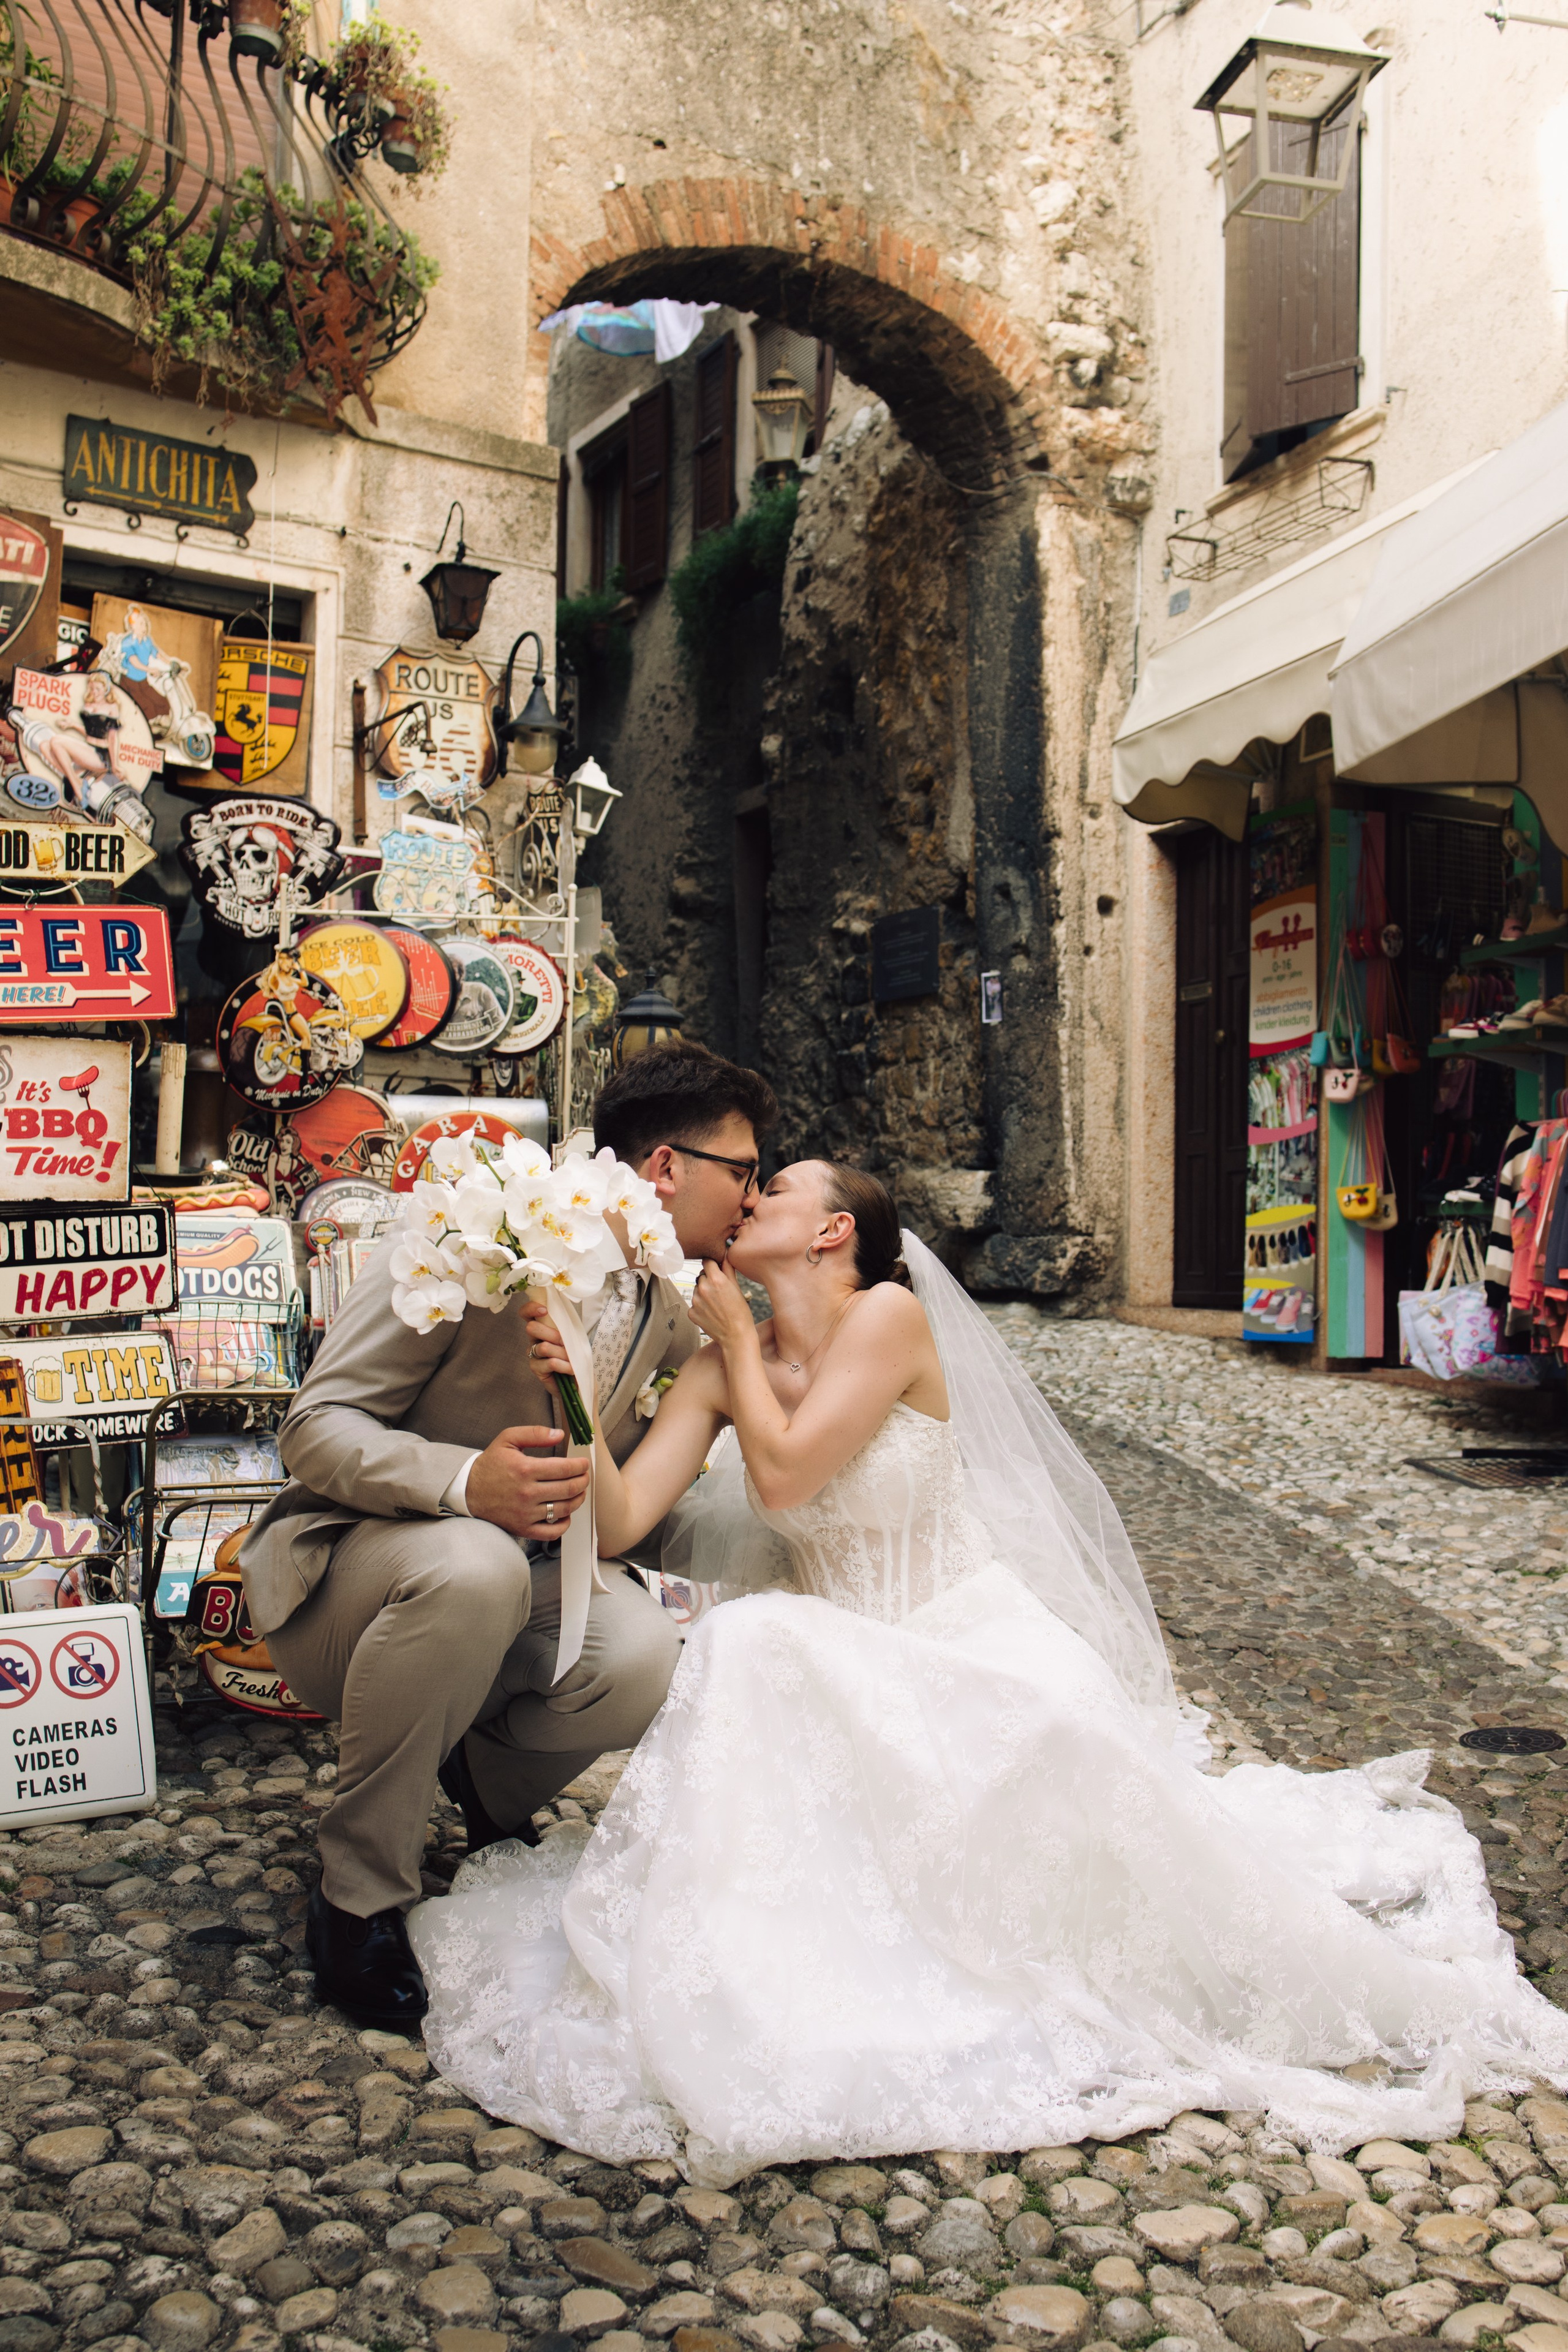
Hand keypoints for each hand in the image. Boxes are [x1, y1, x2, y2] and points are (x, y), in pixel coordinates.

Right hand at [465, 1425, 588, 1540]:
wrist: (469, 1490)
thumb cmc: (490, 1464)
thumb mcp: (508, 1439)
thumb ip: (534, 1433)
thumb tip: (560, 1434)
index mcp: (525, 1469)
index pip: (564, 1469)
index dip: (580, 1466)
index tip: (584, 1464)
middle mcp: (527, 1493)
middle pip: (568, 1489)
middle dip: (582, 1481)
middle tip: (585, 1476)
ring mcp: (525, 1513)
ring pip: (564, 1509)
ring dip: (578, 1500)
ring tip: (579, 1491)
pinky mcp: (523, 1528)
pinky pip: (551, 1532)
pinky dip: (564, 1524)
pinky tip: (566, 1514)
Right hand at [522, 1300, 572, 1390]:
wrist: (577, 1378)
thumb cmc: (575, 1355)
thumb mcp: (573, 1337)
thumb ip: (566, 1326)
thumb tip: (565, 1317)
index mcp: (541, 1327)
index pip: (526, 1313)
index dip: (530, 1308)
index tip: (544, 1310)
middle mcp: (534, 1339)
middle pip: (531, 1328)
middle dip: (552, 1334)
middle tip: (565, 1343)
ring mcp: (533, 1354)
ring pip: (544, 1347)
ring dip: (563, 1353)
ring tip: (572, 1359)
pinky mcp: (535, 1368)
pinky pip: (551, 1363)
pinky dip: (564, 1365)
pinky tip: (571, 1369)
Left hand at [690, 1257, 755, 1350]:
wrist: (736, 1336)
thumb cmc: (741, 1312)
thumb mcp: (737, 1287)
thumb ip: (728, 1269)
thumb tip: (725, 1254)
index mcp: (716, 1280)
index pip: (707, 1261)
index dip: (712, 1263)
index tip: (715, 1267)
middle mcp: (703, 1288)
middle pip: (701, 1276)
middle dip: (709, 1280)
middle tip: (720, 1292)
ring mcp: (695, 1301)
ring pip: (697, 1290)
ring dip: (704, 1293)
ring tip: (717, 1304)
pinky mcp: (691, 1312)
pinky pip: (694, 1303)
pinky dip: (701, 1306)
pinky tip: (712, 1313)